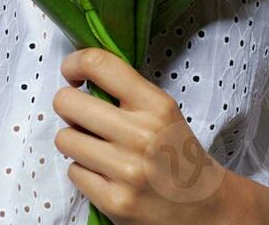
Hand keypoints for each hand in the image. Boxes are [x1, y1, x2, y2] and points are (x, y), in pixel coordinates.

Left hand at [54, 48, 247, 224]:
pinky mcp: (115, 201)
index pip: (99, 65)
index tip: (71, 72)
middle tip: (81, 116)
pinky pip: (73, 173)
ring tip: (97, 149)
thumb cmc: (176, 153)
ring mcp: (127, 170)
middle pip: (67, 102)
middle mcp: (141, 135)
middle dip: (67, 107)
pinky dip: (84, 173)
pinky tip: (106, 175)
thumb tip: (81, 74)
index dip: (74, 63)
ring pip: (64, 139)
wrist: (204, 205)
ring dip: (76, 143)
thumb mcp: (162, 111)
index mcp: (155, 105)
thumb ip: (126, 91)